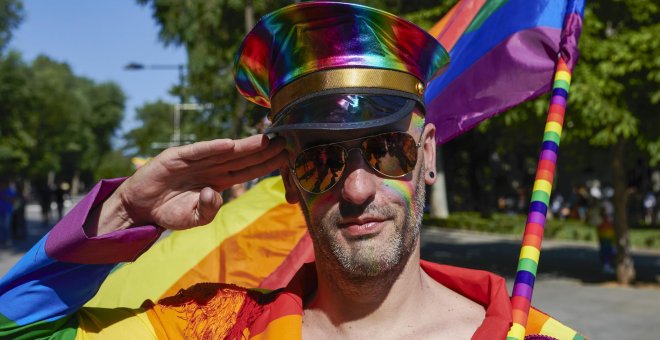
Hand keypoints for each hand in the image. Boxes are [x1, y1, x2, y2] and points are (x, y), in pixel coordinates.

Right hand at [89, 135, 286, 234]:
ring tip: (265, 138)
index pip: (248, 170)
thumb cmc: (171, 212)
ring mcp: (194, 160)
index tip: (287, 155)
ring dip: (245, 145)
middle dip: (264, 150)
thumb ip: (208, 210)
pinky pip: (197, 152)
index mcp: (219, 181)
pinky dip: (211, 147)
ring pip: (224, 152)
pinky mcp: (175, 157)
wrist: (140, 209)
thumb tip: (214, 193)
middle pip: (242, 157)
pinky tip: (229, 144)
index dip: (267, 163)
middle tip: (286, 139)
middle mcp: (211, 167)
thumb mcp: (194, 219)